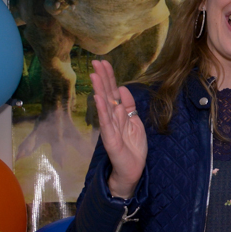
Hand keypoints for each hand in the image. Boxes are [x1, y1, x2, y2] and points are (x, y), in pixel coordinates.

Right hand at [91, 59, 146, 198]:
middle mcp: (113, 118)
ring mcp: (110, 128)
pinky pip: (106, 123)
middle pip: (107, 95)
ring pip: (104, 106)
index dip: (109, 77)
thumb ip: (130, 107)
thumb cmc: (133, 148)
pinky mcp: (110, 139)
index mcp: (119, 114)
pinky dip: (102, 110)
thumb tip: (122, 88)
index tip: (104, 62)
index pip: (113, 92)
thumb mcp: (135, 123)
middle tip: (96, 62)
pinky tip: (98, 98)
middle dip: (103, 78)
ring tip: (95, 75)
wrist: (132, 170)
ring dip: (99, 90)